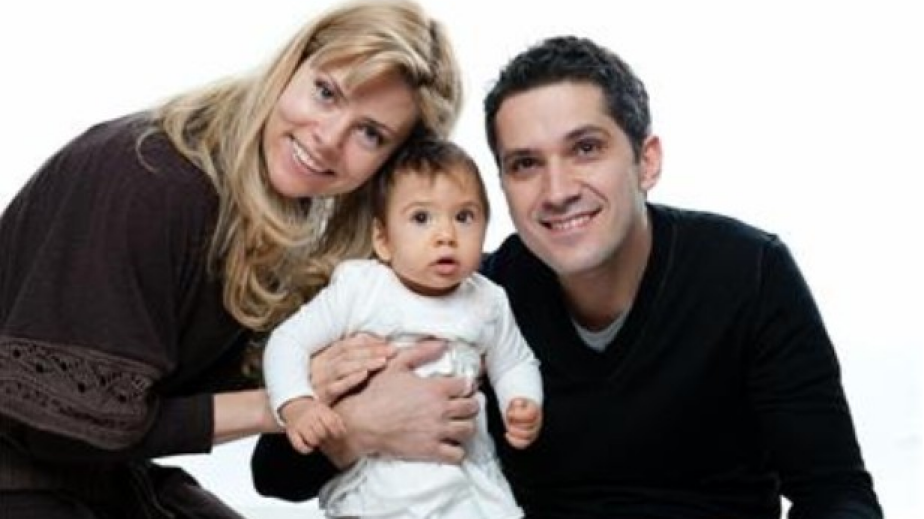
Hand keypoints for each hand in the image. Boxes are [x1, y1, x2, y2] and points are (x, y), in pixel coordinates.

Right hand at [280, 397, 345, 453]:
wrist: (294, 406)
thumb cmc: (315, 412)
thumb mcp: (326, 410)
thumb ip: (336, 420)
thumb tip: (343, 432)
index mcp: (320, 410)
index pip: (331, 423)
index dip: (337, 432)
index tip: (338, 436)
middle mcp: (309, 416)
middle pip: (322, 433)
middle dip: (326, 437)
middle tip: (326, 436)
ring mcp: (299, 425)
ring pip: (312, 440)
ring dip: (317, 442)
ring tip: (317, 439)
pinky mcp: (291, 433)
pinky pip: (299, 446)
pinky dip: (306, 449)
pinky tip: (310, 447)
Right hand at [310, 333, 395, 404]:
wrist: (298, 414)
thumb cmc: (318, 390)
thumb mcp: (328, 372)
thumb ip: (345, 360)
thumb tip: (370, 348)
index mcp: (323, 357)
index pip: (347, 344)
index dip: (367, 342)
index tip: (385, 342)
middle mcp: (321, 366)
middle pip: (348, 353)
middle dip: (372, 350)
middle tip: (392, 350)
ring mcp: (320, 381)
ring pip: (344, 367)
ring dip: (365, 362)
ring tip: (383, 360)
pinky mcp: (322, 397)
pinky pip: (336, 387)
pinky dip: (350, 379)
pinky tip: (364, 375)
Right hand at [331, 341, 479, 465]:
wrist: (362, 422)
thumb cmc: (377, 393)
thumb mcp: (397, 365)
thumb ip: (421, 352)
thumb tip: (442, 344)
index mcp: (436, 388)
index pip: (467, 386)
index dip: (466, 386)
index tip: (462, 388)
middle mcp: (441, 409)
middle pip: (472, 407)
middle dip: (470, 405)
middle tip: (463, 405)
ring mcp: (437, 431)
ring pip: (468, 430)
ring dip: (466, 426)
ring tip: (458, 424)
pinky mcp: (430, 450)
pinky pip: (457, 454)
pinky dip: (457, 451)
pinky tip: (450, 444)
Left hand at [505, 397, 542, 448]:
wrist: (521, 412)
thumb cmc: (519, 407)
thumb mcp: (517, 401)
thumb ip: (517, 402)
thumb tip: (517, 404)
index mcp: (535, 411)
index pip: (530, 415)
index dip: (518, 415)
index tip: (509, 413)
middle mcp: (537, 422)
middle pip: (529, 426)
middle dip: (516, 423)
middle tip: (509, 420)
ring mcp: (534, 432)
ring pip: (527, 436)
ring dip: (515, 432)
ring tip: (509, 427)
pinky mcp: (529, 439)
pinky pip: (523, 444)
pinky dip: (514, 441)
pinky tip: (506, 435)